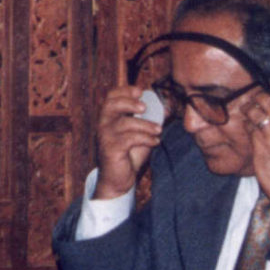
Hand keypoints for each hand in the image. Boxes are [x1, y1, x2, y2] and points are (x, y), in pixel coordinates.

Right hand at [92, 84, 163, 199]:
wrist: (118, 179)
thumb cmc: (129, 154)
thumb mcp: (140, 134)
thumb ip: (148, 121)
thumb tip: (165, 109)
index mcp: (109, 117)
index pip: (111, 96)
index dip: (125, 90)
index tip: (140, 91)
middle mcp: (103, 124)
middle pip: (112, 104)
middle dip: (130, 103)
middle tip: (145, 108)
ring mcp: (105, 136)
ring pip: (125, 123)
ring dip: (145, 125)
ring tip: (158, 130)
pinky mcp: (110, 149)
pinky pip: (129, 139)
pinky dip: (146, 139)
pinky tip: (155, 142)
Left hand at [241, 89, 269, 210]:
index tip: (268, 88)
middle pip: (265, 98)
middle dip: (257, 98)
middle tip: (253, 100)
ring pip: (254, 111)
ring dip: (248, 110)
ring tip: (248, 112)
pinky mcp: (258, 143)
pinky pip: (248, 127)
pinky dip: (247, 126)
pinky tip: (248, 129)